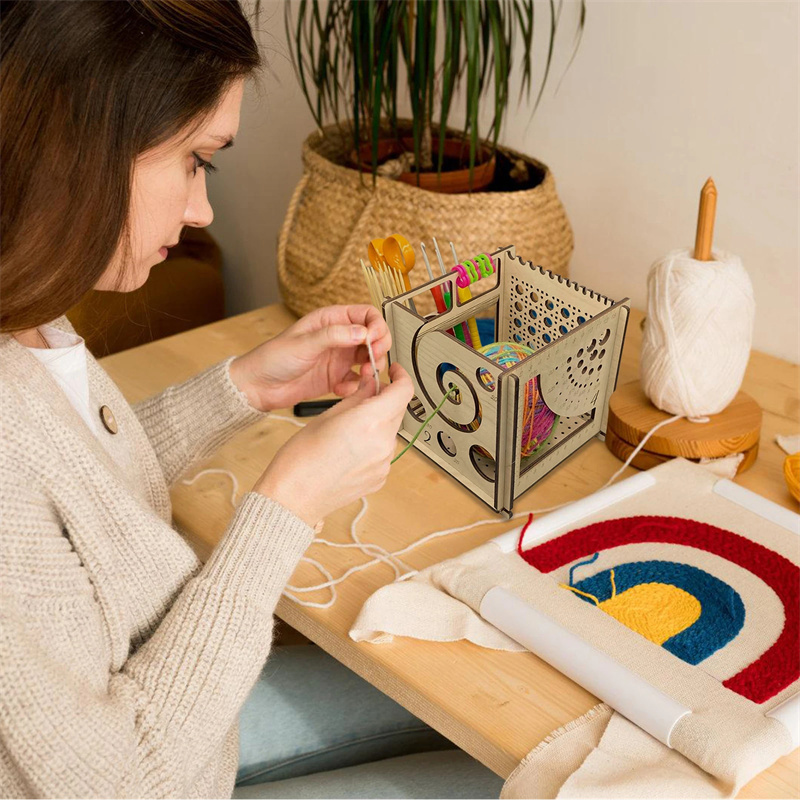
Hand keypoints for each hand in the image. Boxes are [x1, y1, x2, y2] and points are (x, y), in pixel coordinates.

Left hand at [228, 306, 390, 411]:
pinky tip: (343, 389)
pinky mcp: (336, 378)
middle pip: (373, 337)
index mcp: (330, 320)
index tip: (375, 340)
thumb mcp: (304, 343)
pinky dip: (356, 386)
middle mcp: (338, 337)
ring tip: (364, 376)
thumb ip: (335, 336)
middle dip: (379, 348)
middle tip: (374, 360)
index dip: (376, 325)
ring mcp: (339, 358)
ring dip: (372, 368)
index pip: (366, 315)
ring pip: (369, 359)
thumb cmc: (273, 358)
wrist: (258, 387)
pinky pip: (357, 381)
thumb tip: (363, 331)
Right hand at [255, 363, 413, 526]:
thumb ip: (357, 397)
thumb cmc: (300, 458)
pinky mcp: (381, 477)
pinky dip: (374, 443)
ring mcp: (384, 463)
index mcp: (370, 422)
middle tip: (364, 395)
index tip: (394, 371)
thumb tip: (372, 383)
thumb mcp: (327, 415)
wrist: (293, 497)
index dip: (401, 376)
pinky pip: (384, 451)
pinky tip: (350, 448)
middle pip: (398, 410)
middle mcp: (383, 443)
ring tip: (349, 428)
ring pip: (391, 431)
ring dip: (379, 422)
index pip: (403, 391)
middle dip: (385, 399)